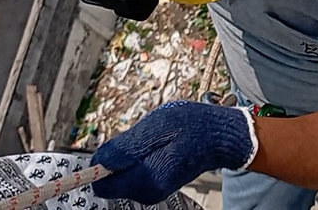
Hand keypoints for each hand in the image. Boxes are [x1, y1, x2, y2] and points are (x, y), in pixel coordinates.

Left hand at [91, 100, 256, 203]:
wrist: (219, 136)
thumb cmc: (193, 127)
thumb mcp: (157, 126)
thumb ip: (126, 147)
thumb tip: (98, 162)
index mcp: (146, 180)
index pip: (101, 185)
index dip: (100, 164)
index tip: (115, 145)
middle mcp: (147, 192)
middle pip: (111, 179)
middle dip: (118, 157)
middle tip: (143, 138)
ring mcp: (152, 190)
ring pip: (122, 174)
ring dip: (130, 155)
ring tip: (154, 139)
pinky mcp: (156, 185)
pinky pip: (135, 172)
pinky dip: (140, 157)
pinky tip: (158, 145)